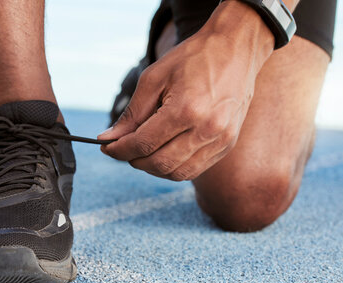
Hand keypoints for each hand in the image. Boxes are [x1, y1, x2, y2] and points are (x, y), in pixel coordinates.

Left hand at [98, 1, 273, 180]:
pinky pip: (195, 169)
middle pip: (159, 164)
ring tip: (142, 152)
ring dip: (153, 168)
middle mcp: (207, 129)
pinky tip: (163, 153)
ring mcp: (221, 140)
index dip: (120, 150)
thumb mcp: (154, 78)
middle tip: (122, 149)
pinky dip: (173, 168)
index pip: (144, 144)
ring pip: (177, 173)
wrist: (236, 48)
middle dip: (134, 160)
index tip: (106, 147)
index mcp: (187, 110)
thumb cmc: (193, 58)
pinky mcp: (227, 144)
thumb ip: (132, 113)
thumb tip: (108, 139)